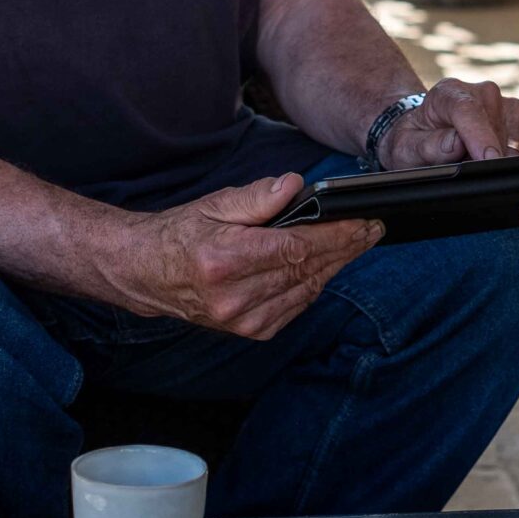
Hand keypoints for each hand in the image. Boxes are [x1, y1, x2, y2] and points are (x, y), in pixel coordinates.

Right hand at [101, 172, 381, 340]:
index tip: (364, 221)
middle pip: (307, 270)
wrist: (145, 274)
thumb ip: (257, 198)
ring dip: (336, 266)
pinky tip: (327, 266)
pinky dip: (315, 285)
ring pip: (307, 290)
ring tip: (358, 242)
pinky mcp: (249, 331)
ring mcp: (242, 320)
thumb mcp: (214, 204)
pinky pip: (296, 307)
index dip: (337, 235)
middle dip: (346, 248)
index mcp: (225, 260)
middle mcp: (234, 297)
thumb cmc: (180, 234)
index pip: (297, 248)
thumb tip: (295, 186)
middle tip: (373, 229)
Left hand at [380, 76, 518, 167]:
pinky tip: (512, 168)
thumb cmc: (416, 142)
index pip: (468, 110)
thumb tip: (455, 144)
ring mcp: (506, 102)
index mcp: (448, 93)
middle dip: (496, 156)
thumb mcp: (407, 149)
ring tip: (493, 173)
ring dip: (513, 156)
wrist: (428, 135)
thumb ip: (428, 147)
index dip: (481, 136)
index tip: (489, 161)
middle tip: (483, 179)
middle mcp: (482, 92)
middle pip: (500, 122)